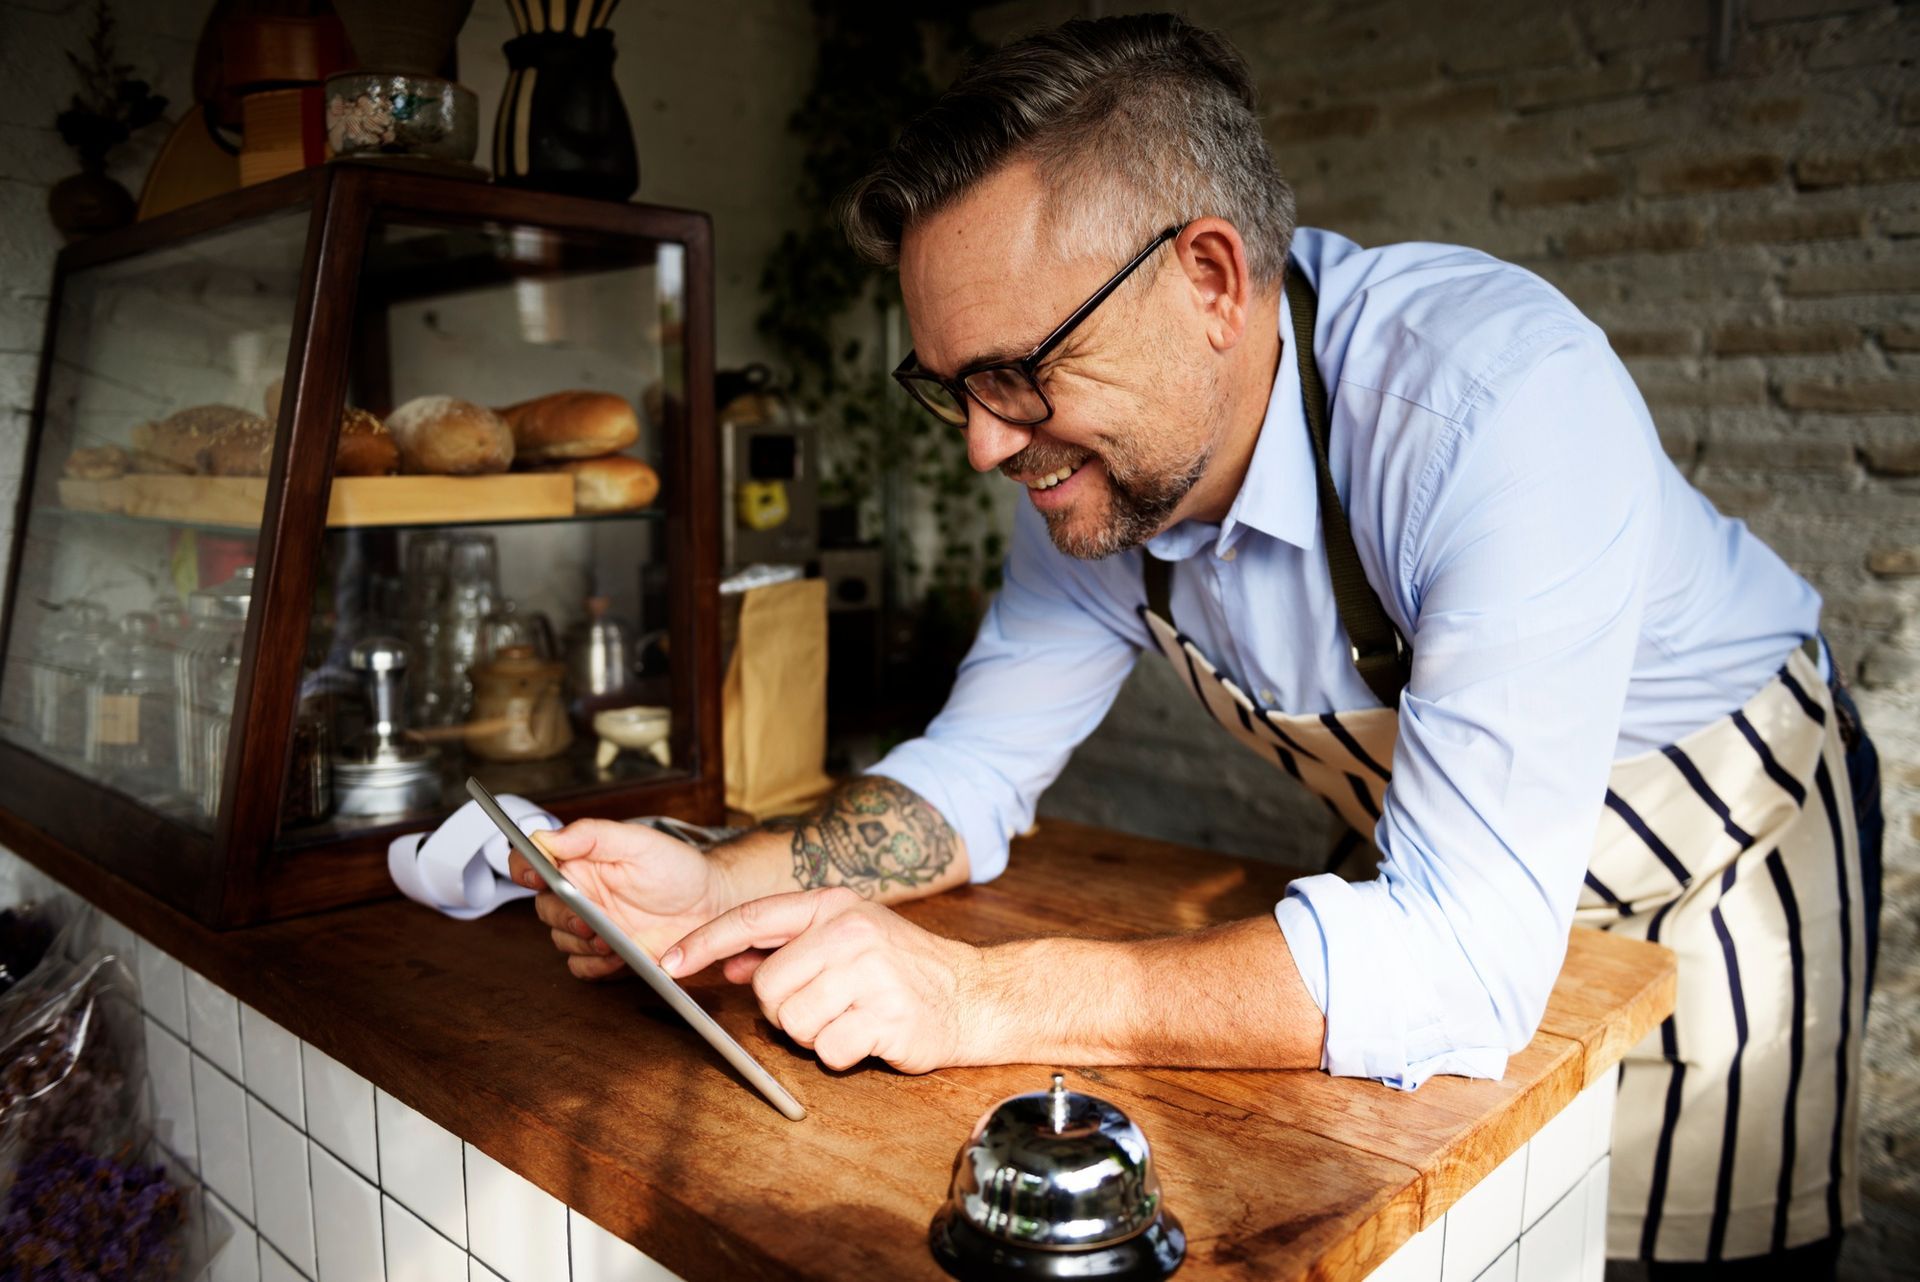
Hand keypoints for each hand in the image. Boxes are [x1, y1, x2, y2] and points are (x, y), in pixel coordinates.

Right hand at [509, 819, 732, 980]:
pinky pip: (579, 966)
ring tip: (610, 938)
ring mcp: (592, 924)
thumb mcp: (638, 842)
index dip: (523, 867)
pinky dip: (592, 965)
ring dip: (579, 942)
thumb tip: (546, 837)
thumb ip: (591, 835)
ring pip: (559, 939)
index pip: (533, 860)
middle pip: (543, 906)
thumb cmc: (678, 868)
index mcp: (581, 861)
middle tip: (587, 919)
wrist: (711, 904)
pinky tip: (615, 955)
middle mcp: (581, 893)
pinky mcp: (606, 954)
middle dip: (561, 915)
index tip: (534, 875)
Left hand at [661, 887, 985, 1073]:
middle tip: (822, 1007)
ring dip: (814, 1035)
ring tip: (849, 1019)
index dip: (704, 941)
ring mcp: (871, 973)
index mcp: (834, 905)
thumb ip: (788, 946)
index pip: (752, 918)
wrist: (974, 994)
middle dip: (784, 1011)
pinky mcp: (886, 1016)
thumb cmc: (904, 969)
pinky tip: (868, 1036)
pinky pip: (828, 1052)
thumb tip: (730, 962)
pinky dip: (842, 1055)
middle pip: (768, 987)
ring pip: (794, 1023)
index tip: (668, 963)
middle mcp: (850, 932)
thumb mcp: (847, 938)